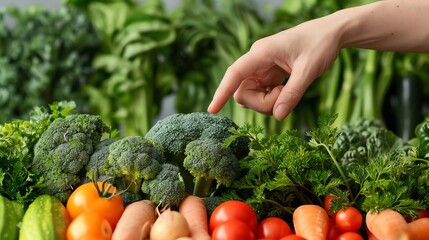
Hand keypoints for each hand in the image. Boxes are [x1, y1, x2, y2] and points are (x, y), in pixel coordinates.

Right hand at [207, 16, 342, 119]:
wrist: (331, 33)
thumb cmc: (320, 45)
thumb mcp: (309, 70)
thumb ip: (293, 94)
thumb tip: (278, 116)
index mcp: (262, 53)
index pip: (235, 74)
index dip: (222, 92)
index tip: (212, 110)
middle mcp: (257, 60)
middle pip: (243, 92)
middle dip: (261, 103)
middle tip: (284, 98)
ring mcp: (262, 68)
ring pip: (251, 95)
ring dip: (268, 102)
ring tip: (289, 90)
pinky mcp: (268, 74)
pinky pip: (262, 93)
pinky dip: (273, 99)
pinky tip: (286, 90)